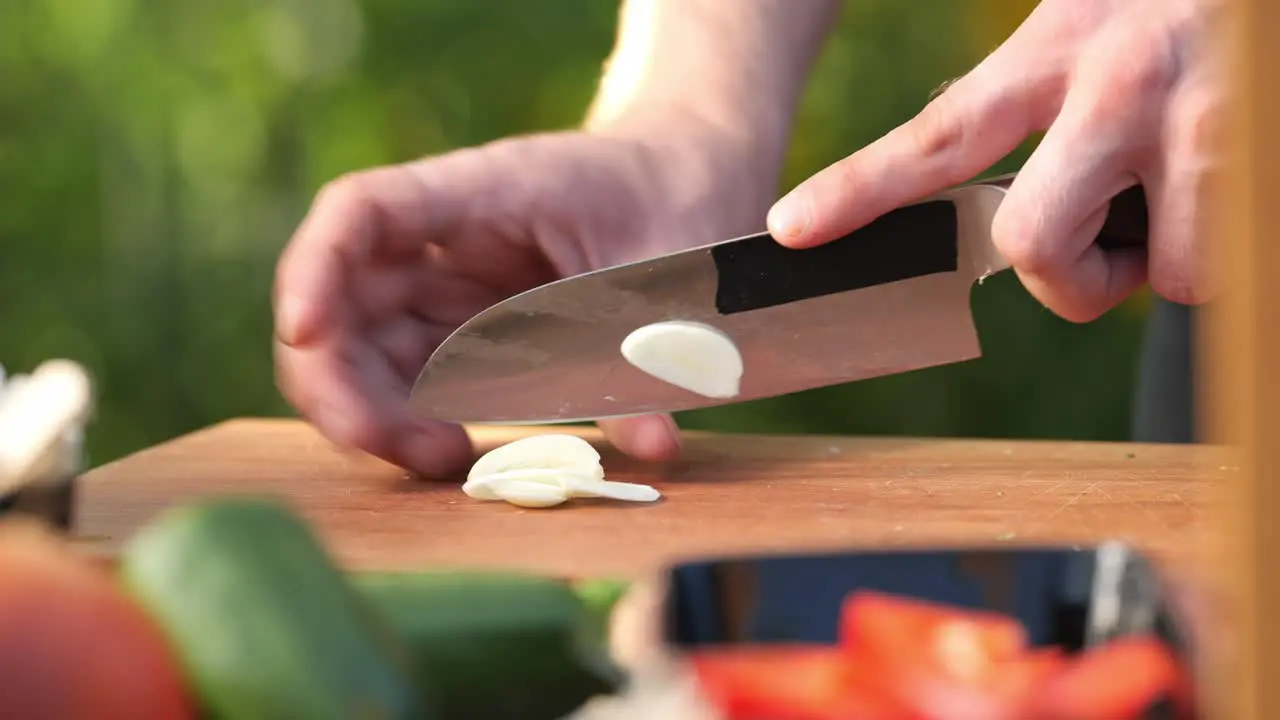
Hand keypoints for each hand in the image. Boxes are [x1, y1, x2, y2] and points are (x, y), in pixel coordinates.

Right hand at [273, 127, 772, 477]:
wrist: (692, 184)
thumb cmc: (678, 199)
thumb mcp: (674, 265)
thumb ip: (653, 349)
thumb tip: (652, 447)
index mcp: (485, 190)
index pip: (361, 211)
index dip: (313, 268)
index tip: (304, 332)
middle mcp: (446, 239)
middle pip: (343, 300)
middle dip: (343, 382)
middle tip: (405, 450)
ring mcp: (450, 287)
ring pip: (366, 351)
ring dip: (378, 415)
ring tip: (446, 460)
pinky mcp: (467, 332)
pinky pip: (412, 379)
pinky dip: (414, 422)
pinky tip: (458, 454)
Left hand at [767, 0, 1223, 321]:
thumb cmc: (1179, 5)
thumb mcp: (1087, 22)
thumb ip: (1031, 95)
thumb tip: (972, 174)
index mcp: (1055, 48)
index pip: (936, 136)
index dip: (857, 189)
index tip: (792, 229)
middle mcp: (1117, 85)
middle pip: (1032, 245)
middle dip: (1067, 278)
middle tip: (1106, 249)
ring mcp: (1201, 127)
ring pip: (1156, 273)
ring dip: (1170, 258)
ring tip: (1198, 186)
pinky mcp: (1261, 164)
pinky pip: (1221, 267)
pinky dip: (1222, 249)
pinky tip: (1234, 185)